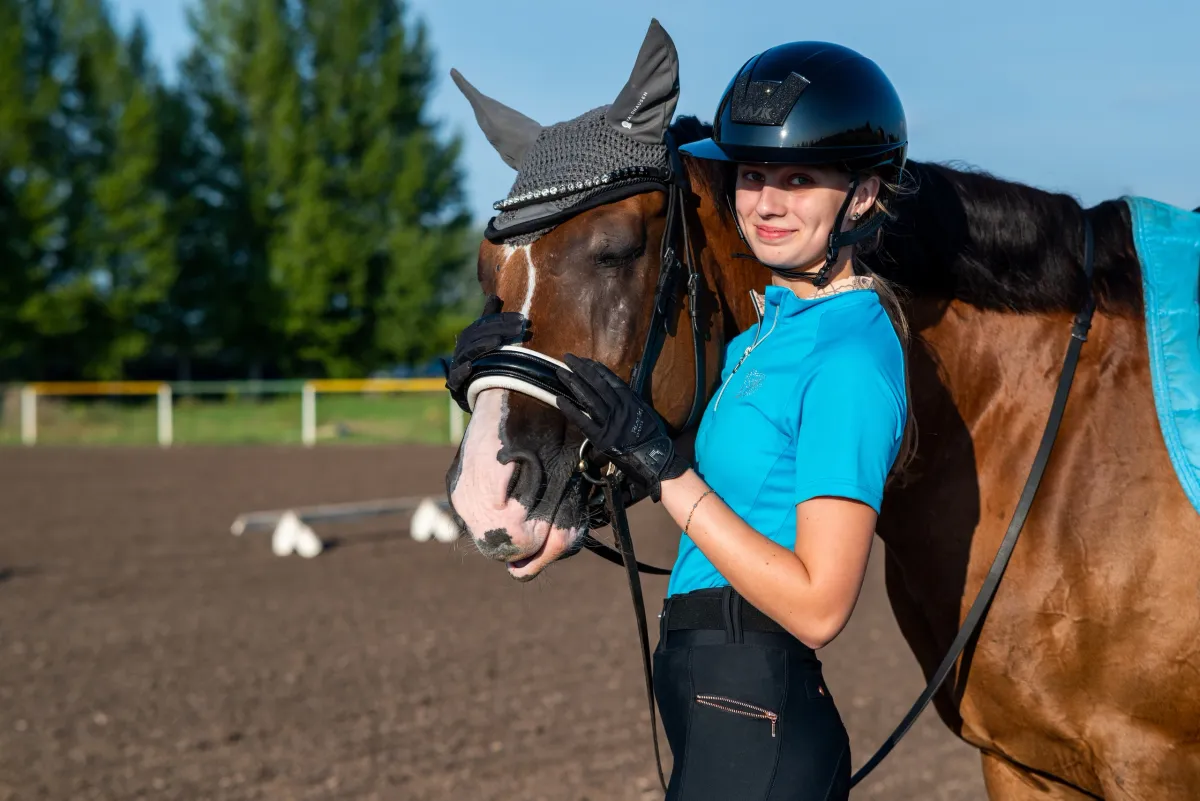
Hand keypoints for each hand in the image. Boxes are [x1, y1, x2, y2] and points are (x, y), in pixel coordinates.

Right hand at [444, 295, 528, 412]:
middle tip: (518, 327)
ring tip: (497, 342)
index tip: (521, 319)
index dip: (501, 320)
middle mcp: (461, 352)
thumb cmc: (484, 365)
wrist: (476, 398)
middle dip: (497, 330)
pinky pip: (455, 379)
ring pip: (467, 355)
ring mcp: (457, 369)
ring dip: (482, 347)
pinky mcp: (456, 388)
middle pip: (476, 338)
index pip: (484, 325)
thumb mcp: (488, 342)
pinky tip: (470, 367)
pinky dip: (461, 372)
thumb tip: (495, 296)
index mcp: (469, 340)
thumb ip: (490, 321)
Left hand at [555, 355, 689, 501]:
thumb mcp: (645, 411)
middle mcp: (619, 408)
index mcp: (630, 400)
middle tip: (568, 358)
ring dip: (574, 384)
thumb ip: (632, 399)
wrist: (654, 459)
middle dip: (581, 370)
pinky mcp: (601, 438)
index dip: (596, 369)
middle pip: (597, 385)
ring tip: (561, 373)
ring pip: (588, 399)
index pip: (610, 380)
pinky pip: (583, 422)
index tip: (586, 361)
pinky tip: (559, 400)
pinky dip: (571, 410)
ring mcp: (609, 423)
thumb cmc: (652, 436)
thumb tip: (620, 387)